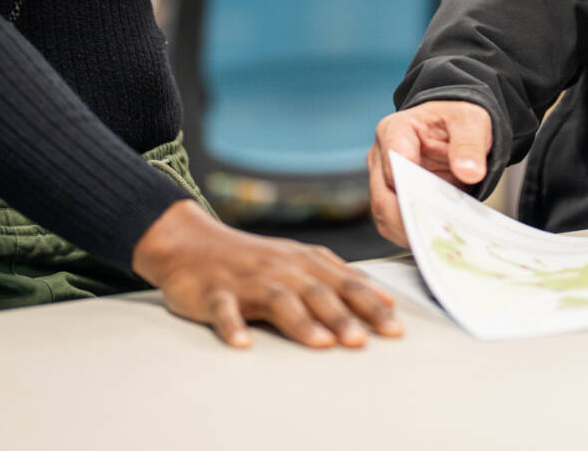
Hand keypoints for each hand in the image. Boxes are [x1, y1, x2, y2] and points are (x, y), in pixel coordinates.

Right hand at [131, 201, 403, 348]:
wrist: (192, 243)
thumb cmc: (254, 260)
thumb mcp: (300, 262)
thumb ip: (340, 279)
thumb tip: (385, 299)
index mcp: (304, 263)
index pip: (345, 284)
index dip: (371, 306)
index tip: (395, 329)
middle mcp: (280, 269)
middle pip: (317, 293)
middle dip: (342, 317)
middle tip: (363, 341)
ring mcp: (247, 281)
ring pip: (278, 300)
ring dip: (301, 322)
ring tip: (321, 343)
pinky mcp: (214, 293)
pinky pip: (224, 311)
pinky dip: (233, 326)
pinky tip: (243, 343)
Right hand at [366, 100, 493, 246]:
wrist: (456, 128)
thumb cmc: (457, 120)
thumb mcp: (471, 121)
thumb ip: (469, 143)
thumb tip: (469, 171)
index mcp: (396, 130)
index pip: (393, 162)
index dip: (410, 185)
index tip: (430, 204)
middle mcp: (382, 156)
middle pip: (383, 196)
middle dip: (409, 217)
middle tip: (437, 232)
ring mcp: (384, 180)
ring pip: (384, 215)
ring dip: (409, 231)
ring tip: (438, 240)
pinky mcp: (394, 199)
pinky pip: (394, 224)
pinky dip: (412, 234)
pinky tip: (435, 238)